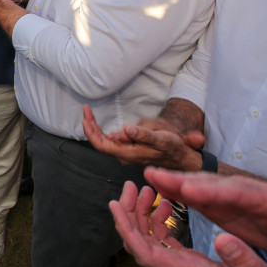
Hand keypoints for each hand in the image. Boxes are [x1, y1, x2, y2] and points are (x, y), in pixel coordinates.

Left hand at [83, 105, 204, 169]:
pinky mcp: (128, 149)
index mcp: (129, 154)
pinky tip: (97, 122)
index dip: (91, 132)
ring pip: (104, 141)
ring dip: (95, 127)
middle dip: (90, 126)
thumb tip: (126, 129)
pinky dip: (102, 130)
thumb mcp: (162, 139)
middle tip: (85, 109)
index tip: (85, 118)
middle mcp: (124, 156)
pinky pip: (110, 141)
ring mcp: (125, 153)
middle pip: (100, 142)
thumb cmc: (172, 147)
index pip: (102, 145)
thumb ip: (144, 135)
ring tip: (88, 112)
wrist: (181, 157)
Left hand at [111, 181, 266, 266]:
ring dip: (143, 213)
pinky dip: (158, 220)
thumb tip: (224, 239)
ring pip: (148, 238)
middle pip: (139, 242)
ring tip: (147, 190)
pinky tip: (167, 204)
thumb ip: (242, 260)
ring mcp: (178, 265)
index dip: (126, 229)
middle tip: (132, 186)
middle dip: (130, 212)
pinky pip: (162, 240)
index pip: (144, 252)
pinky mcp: (184, 261)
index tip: (115, 205)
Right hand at [145, 167, 266, 262]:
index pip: (242, 192)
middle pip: (215, 184)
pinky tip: (158, 186)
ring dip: (176, 182)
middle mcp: (249, 193)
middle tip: (157, 176)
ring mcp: (234, 198)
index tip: (191, 188)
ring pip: (202, 187)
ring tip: (150, 175)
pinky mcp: (224, 206)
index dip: (216, 190)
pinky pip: (198, 197)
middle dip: (186, 180)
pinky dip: (179, 191)